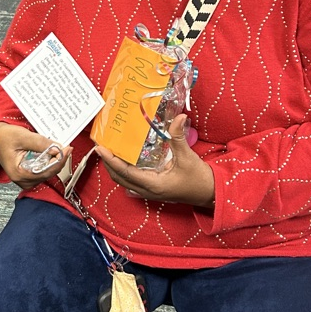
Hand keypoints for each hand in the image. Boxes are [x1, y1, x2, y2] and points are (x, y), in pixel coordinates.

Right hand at [0, 122, 72, 189]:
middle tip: (66, 147)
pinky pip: (44, 170)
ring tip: (59, 149)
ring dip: (55, 161)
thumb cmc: (4, 137)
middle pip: (48, 173)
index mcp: (18, 174)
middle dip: (58, 160)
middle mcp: (22, 180)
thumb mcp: (23, 136)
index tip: (67, 149)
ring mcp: (26, 179)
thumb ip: (40, 143)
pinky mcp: (29, 175)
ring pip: (48, 173)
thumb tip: (58, 148)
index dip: (59, 161)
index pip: (45, 172)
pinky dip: (50, 161)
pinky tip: (51, 153)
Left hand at [94, 115, 214, 207]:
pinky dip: (124, 171)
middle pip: (120, 178)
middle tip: (101, 147)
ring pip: (125, 181)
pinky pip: (132, 181)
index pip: (126, 172)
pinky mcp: (153, 189)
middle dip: (108, 164)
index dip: (111, 160)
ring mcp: (150, 192)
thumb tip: (178, 117)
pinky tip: (124, 160)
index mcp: (154, 184)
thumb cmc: (199, 179)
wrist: (210, 194)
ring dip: (115, 167)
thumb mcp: (188, 157)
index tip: (100, 149)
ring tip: (108, 152)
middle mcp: (148, 190)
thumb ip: (179, 138)